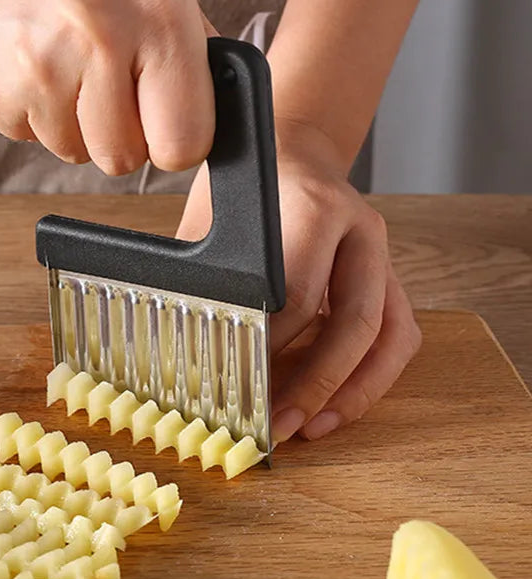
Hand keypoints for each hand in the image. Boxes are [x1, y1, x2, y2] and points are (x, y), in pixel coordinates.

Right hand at [0, 0, 213, 174]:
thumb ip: (188, 55)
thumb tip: (205, 118)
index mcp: (157, 18)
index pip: (182, 144)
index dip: (174, 142)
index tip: (164, 125)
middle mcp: (98, 45)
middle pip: (123, 159)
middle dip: (121, 135)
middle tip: (109, 87)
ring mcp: (39, 72)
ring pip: (74, 152)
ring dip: (75, 123)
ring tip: (68, 65)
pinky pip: (30, 137)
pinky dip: (36, 112)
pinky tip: (35, 65)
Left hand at [177, 119, 420, 441]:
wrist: (294, 151)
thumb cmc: (247, 189)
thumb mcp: (213, 222)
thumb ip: (206, 280)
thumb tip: (179, 354)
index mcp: (311, 208)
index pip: (295, 294)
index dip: (267, 351)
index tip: (237, 390)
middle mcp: (358, 229)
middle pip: (353, 321)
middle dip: (315, 383)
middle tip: (277, 424)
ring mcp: (381, 253)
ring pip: (389, 334)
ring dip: (352, 391)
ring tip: (313, 428)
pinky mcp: (389, 276)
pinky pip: (398, 335)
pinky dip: (371, 377)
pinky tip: (336, 405)